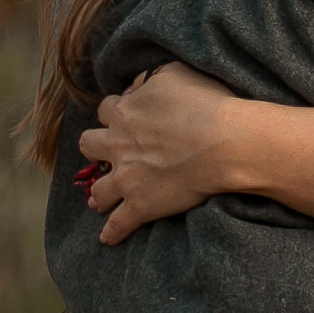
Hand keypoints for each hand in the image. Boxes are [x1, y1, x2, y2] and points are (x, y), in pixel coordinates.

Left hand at [79, 64, 240, 243]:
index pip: (106, 109)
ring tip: (99, 200)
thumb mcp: (175, 73)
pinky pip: (118, 224)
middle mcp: (118, 145)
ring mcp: (127, 178)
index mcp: (125, 112)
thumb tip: (139, 82)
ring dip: (99, 194)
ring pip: (98, 189)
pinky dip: (113, 232)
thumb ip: (151, 79)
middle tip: (107, 154)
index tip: (123, 118)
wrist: (223, 142)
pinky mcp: (141, 206)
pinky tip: (108, 239)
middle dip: (96, 148)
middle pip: (89, 145)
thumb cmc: (206, 103)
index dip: (114, 113)